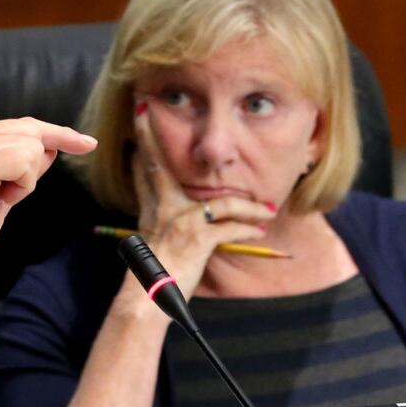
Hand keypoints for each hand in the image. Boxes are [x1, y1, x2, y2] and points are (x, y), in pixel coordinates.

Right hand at [0, 117, 96, 336]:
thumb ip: (18, 170)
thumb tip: (49, 150)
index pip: (19, 126)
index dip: (56, 134)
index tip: (86, 143)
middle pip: (29, 130)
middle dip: (44, 158)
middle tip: (33, 183)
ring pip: (31, 145)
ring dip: (25, 180)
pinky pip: (25, 161)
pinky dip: (22, 185)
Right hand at [129, 100, 274, 296]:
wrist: (148, 296)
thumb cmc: (153, 272)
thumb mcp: (149, 236)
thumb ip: (156, 212)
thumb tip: (158, 199)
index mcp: (153, 208)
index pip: (145, 168)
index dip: (143, 140)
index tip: (140, 113)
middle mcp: (163, 209)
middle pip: (159, 166)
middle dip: (153, 137)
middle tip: (148, 110)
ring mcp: (180, 222)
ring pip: (221, 203)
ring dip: (248, 208)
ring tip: (265, 212)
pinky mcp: (198, 240)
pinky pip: (230, 228)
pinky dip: (247, 230)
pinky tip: (259, 233)